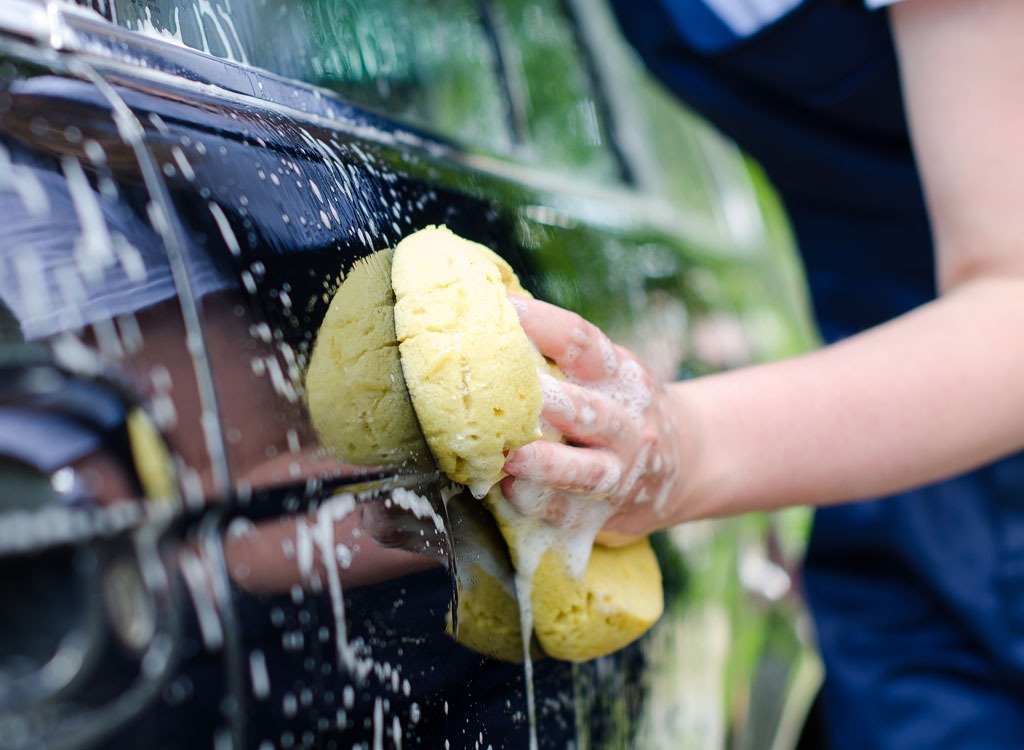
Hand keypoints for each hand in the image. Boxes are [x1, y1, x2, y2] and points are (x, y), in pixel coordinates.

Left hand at [500, 297, 682, 544]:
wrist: (689, 461)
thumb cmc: (624, 406)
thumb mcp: (610, 371)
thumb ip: (563, 353)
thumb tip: (494, 308)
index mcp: (619, 375)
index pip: (582, 343)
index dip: (544, 325)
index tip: (506, 311)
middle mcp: (625, 421)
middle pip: (589, 410)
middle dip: (551, 402)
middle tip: (511, 392)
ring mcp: (620, 470)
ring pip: (587, 469)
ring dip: (549, 463)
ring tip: (513, 457)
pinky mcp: (607, 511)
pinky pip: (575, 512)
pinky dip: (544, 504)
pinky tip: (513, 494)